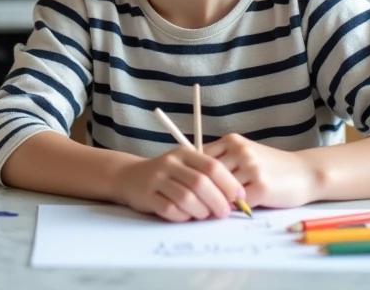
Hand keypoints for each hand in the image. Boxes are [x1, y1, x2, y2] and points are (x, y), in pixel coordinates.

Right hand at [111, 147, 245, 221]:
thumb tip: (235, 199)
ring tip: (204, 215)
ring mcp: (157, 179)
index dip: (229, 184)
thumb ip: (208, 178)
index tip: (239, 198)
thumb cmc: (167, 175)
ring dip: (201, 211)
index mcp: (184, 153)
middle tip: (224, 213)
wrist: (130, 176)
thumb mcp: (186, 167)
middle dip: (218, 201)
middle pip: (201, 183)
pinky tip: (185, 216)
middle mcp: (170, 163)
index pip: (212, 167)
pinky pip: (170, 209)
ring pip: (186, 198)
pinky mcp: (147, 195)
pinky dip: (183, 216)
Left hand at [204, 134, 317, 208]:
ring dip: (217, 202)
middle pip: (208, 175)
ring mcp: (252, 168)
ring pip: (220, 190)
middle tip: (199, 203)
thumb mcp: (245, 153)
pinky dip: (233, 209)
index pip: (200, 158)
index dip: (195, 175)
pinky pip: (237, 202)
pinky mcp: (262, 187)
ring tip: (216, 208)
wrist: (306, 172)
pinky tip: (236, 210)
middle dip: (203, 191)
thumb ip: (223, 160)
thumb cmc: (271, 166)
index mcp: (232, 141)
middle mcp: (240, 151)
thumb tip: (193, 176)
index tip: (192, 187)